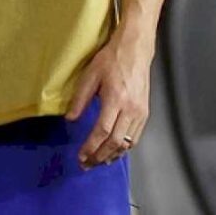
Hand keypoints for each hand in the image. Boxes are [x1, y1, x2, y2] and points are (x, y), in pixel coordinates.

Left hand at [66, 32, 150, 169]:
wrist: (135, 49)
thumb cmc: (111, 59)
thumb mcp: (90, 75)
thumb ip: (80, 99)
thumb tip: (70, 119)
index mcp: (115, 99)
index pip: (102, 131)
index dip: (90, 147)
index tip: (81, 156)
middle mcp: (130, 109)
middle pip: (115, 142)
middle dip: (99, 157)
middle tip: (86, 164)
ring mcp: (140, 112)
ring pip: (127, 143)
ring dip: (112, 155)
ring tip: (98, 161)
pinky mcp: (145, 112)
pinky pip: (135, 137)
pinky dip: (124, 148)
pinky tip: (114, 150)